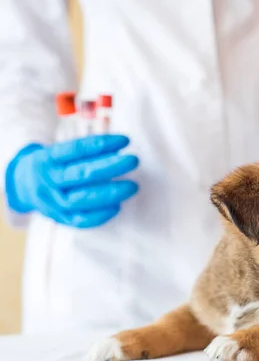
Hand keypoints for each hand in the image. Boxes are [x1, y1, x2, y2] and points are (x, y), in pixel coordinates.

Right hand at [4, 135, 138, 227]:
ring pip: (82, 198)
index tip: (125, 140)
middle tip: (134, 160)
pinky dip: (100, 215)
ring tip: (132, 186)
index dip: (101, 144)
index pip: (76, 149)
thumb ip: (84, 151)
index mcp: (47, 158)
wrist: (23, 186)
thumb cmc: (53, 165)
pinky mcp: (59, 218)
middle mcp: (48, 179)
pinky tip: (118, 206)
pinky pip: (80, 220)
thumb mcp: (59, 152)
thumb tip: (119, 147)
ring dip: (110, 193)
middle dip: (111, 167)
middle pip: (81, 174)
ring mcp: (52, 201)